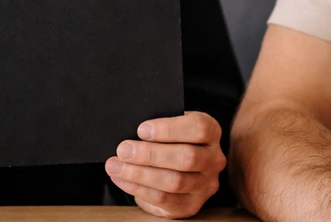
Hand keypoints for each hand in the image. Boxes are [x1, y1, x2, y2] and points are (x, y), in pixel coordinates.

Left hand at [105, 110, 225, 218]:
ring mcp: (205, 185)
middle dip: (150, 155)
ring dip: (140, 174)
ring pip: (175, 182)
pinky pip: (164, 200)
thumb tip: (133, 134)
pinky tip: (122, 179)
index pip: (199, 128)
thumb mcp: (173, 126)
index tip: (142, 130)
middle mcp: (214, 160)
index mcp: (212, 133)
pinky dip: (139, 189)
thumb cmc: (173, 140)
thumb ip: (160, 127)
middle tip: (124, 150)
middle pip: (187, 157)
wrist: (182, 166)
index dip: (170, 129)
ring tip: (116, 166)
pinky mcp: (191, 205)